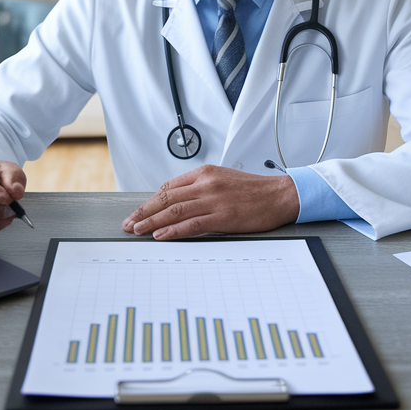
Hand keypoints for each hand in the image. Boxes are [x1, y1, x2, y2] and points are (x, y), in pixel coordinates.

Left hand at [121, 165, 299, 239]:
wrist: (281, 195)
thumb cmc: (253, 191)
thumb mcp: (222, 180)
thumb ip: (200, 188)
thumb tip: (176, 202)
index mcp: (204, 173)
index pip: (168, 188)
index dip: (150, 202)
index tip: (138, 212)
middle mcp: (205, 184)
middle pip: (166, 199)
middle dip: (143, 212)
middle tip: (129, 223)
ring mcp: (213, 200)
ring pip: (174, 211)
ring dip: (152, 222)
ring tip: (137, 230)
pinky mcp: (223, 216)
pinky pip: (191, 224)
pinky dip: (172, 230)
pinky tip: (160, 236)